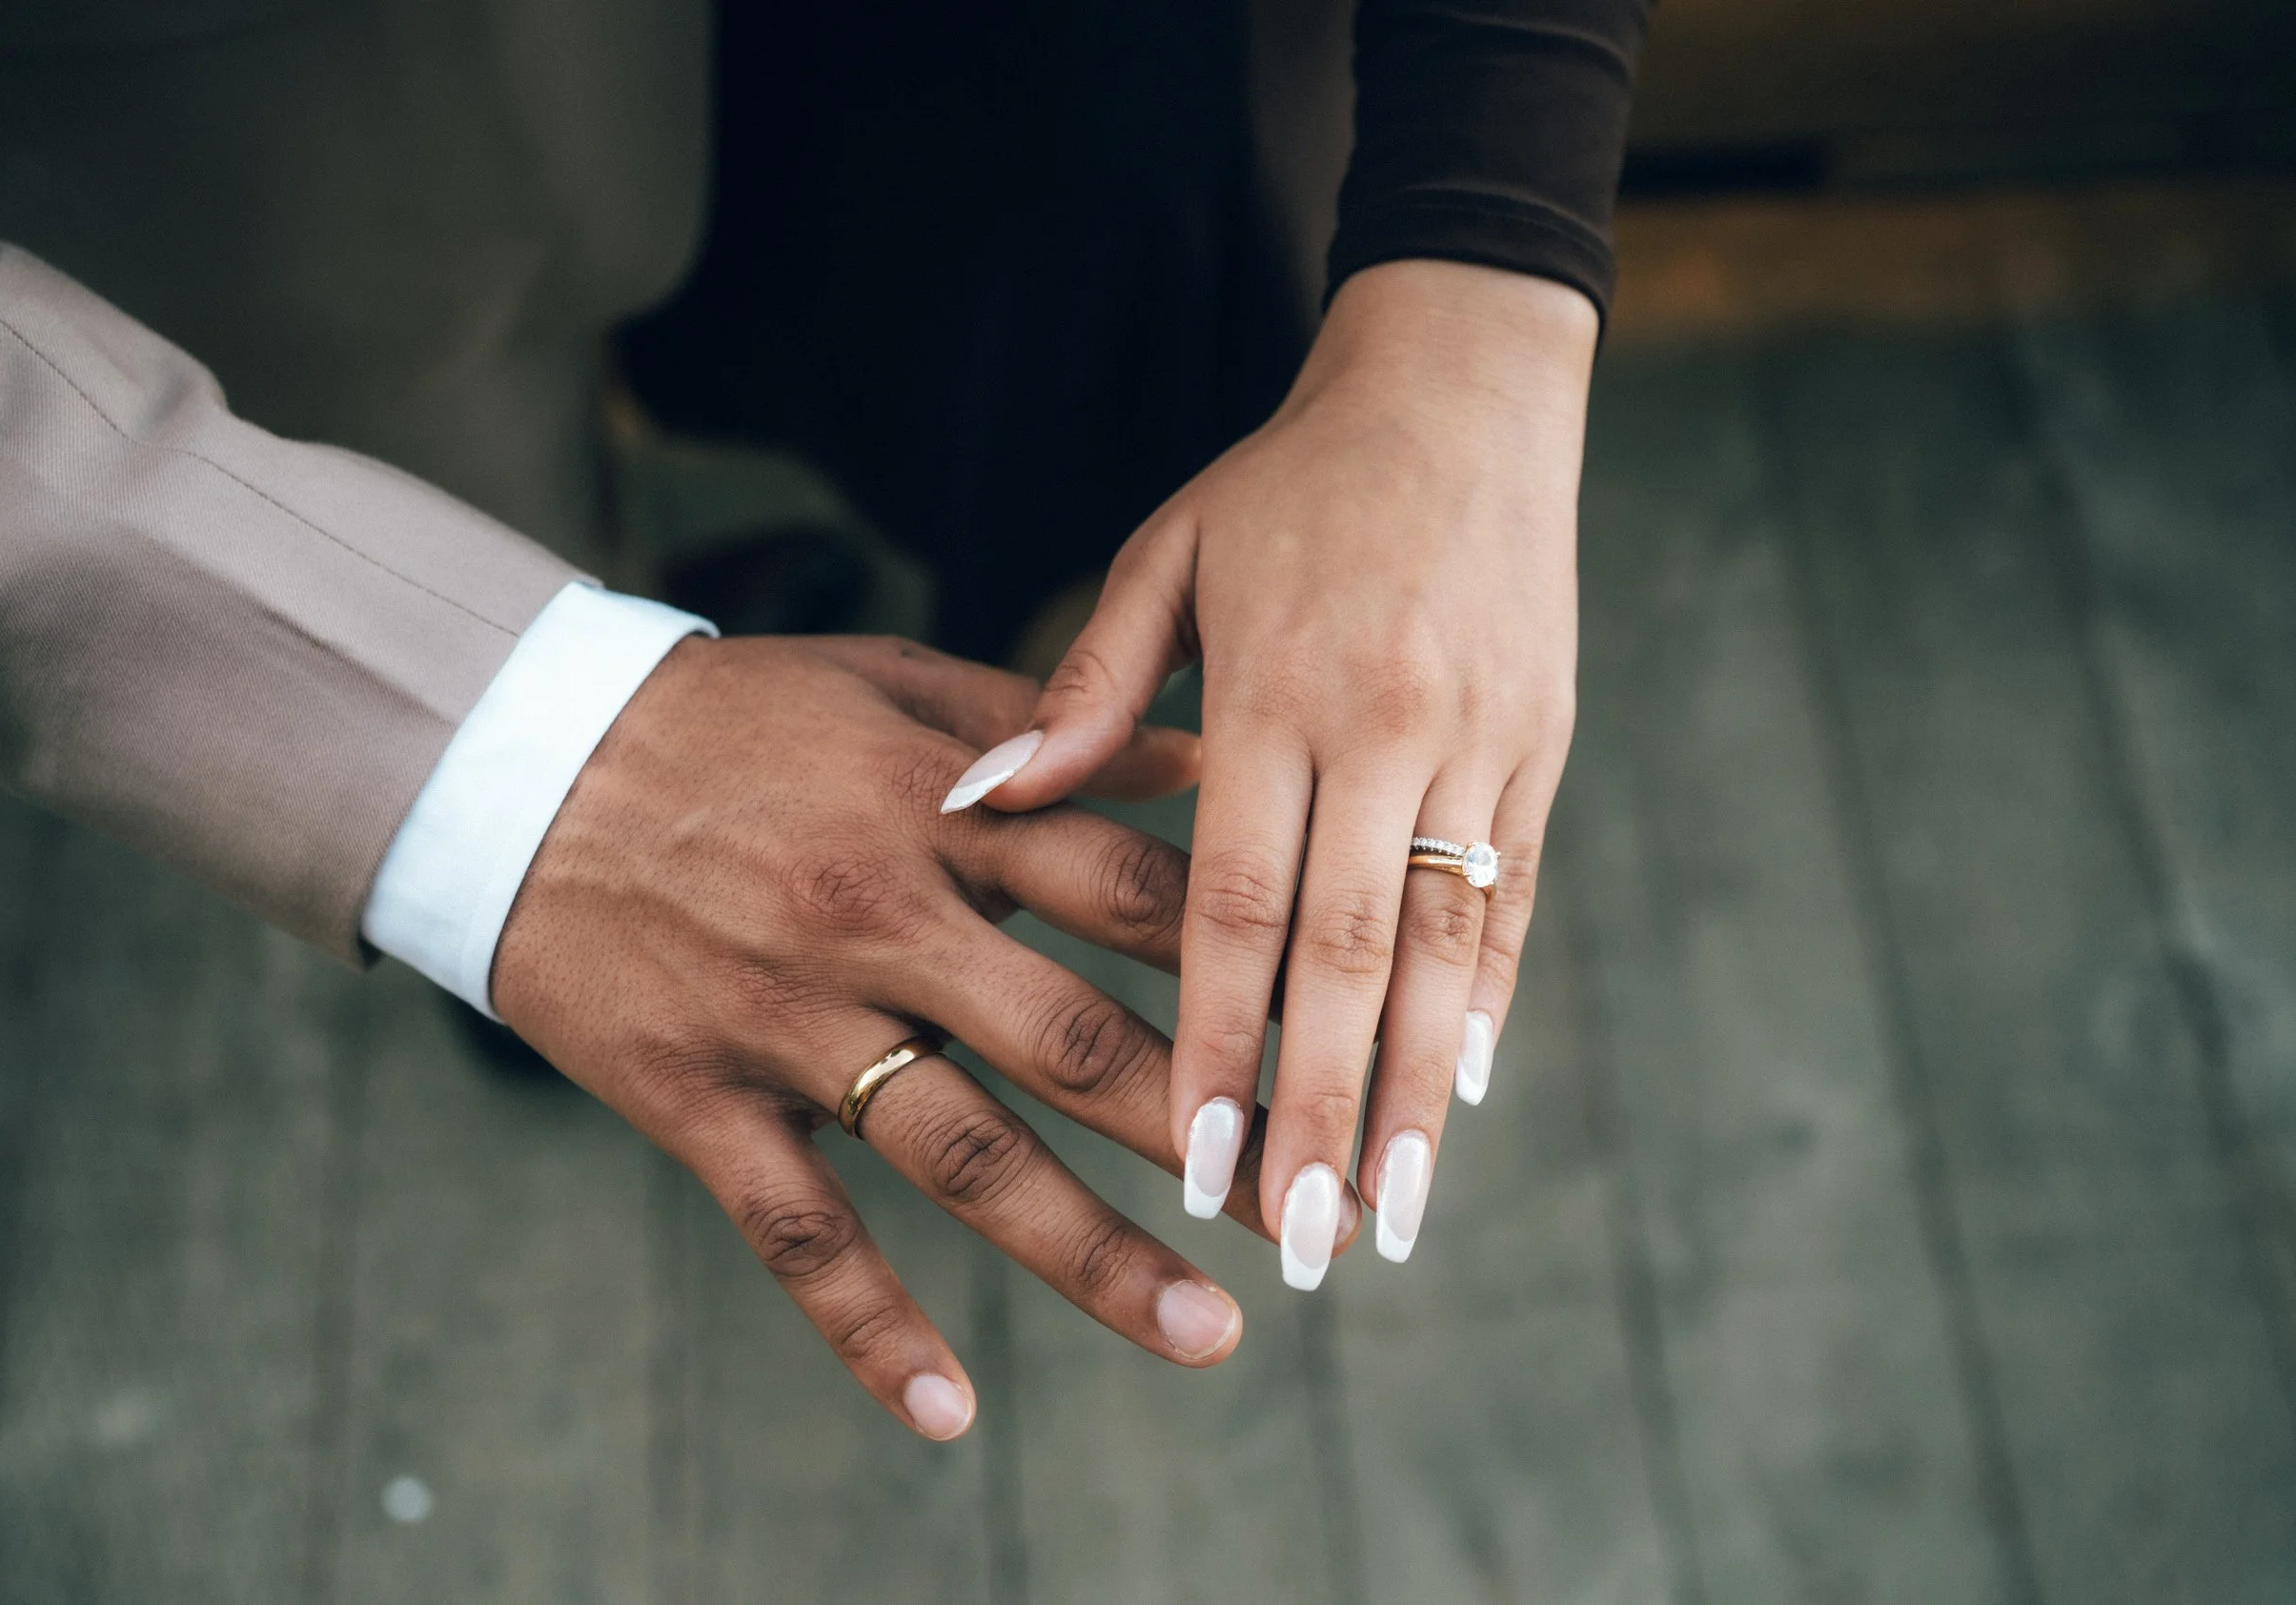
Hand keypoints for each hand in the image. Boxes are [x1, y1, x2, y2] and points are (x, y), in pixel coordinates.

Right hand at [492, 635, 1346, 1437]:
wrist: (517, 757)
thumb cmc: (734, 715)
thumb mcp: (899, 686)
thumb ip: (1051, 729)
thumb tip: (1212, 759)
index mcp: (940, 811)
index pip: (1126, 892)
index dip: (1243, 964)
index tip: (1343, 1032)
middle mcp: (877, 918)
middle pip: (1070, 1038)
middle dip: (1208, 1129)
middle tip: (1318, 1210)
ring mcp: (787, 1019)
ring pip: (958, 1154)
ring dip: (1089, 1251)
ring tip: (1209, 1330)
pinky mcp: (699, 1099)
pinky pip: (796, 1231)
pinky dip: (870, 1327)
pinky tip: (950, 1417)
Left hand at [966, 261, 1595, 1284]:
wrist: (1466, 387)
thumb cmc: (1291, 482)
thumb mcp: (1171, 554)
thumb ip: (1087, 693)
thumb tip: (980, 803)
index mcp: (1280, 692)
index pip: (1240, 906)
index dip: (1219, 1042)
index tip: (1194, 1164)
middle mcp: (1386, 731)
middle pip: (1349, 957)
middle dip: (1317, 1110)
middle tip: (1289, 1241)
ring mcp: (1477, 744)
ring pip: (1446, 949)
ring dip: (1414, 1096)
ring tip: (1384, 1218)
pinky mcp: (1538, 746)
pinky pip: (1510, 896)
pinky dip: (1490, 1002)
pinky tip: (1462, 1100)